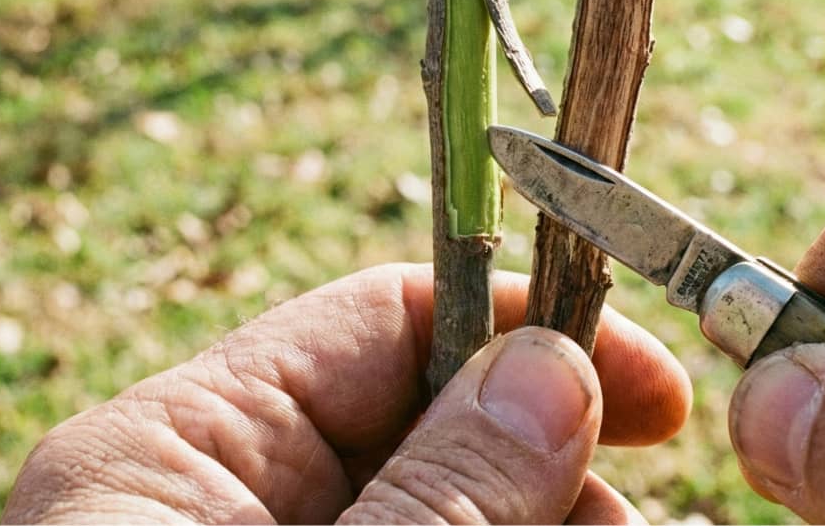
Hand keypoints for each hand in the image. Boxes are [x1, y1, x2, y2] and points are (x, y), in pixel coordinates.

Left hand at [3, 264, 690, 523]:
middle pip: (432, 424)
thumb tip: (554, 367)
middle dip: (555, 460)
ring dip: (552, 520)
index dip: (527, 324)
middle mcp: (214, 500)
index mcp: (172, 451)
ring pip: (447, 503)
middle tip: (649, 518)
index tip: (652, 383)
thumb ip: (434, 490)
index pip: (382, 318)